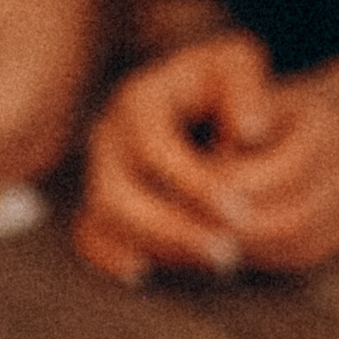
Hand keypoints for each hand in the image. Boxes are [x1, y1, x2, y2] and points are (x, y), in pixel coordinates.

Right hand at [73, 29, 294, 282]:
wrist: (204, 98)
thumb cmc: (225, 82)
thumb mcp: (237, 64)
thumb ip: (246, 90)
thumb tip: (250, 133)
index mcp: (138, 100)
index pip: (154, 148)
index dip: (194, 184)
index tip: (241, 212)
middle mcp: (108, 136)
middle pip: (118, 193)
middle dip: (172, 229)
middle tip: (229, 255)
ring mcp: (100, 169)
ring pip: (106, 219)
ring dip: (157, 248)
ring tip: (215, 263)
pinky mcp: (102, 199)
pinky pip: (88, 234)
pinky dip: (109, 256)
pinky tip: (144, 273)